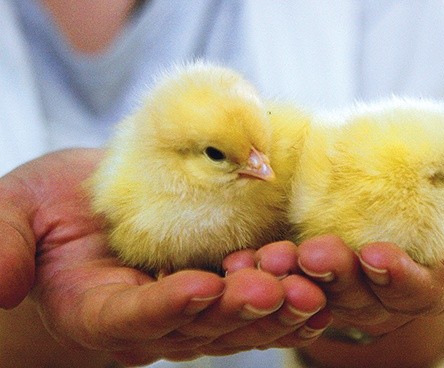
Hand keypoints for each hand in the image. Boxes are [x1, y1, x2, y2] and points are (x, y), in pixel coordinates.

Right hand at [0, 149, 329, 365]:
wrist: (96, 207)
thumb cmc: (50, 209)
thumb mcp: (13, 213)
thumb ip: (3, 245)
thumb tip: (1, 285)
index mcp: (97, 309)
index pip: (130, 320)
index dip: (164, 308)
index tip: (197, 287)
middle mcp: (152, 320)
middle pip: (198, 327)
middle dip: (237, 310)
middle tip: (275, 288)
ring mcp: (193, 306)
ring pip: (237, 320)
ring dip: (275, 306)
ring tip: (309, 285)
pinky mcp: (224, 282)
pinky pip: (259, 298)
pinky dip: (288, 291)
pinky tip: (321, 281)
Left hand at [226, 196, 443, 366]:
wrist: (396, 196)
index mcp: (428, 284)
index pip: (417, 292)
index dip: (398, 278)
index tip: (376, 256)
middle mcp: (382, 298)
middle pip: (356, 297)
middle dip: (333, 277)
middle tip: (307, 255)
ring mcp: (339, 291)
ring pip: (311, 294)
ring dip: (287, 279)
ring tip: (264, 259)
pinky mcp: (305, 277)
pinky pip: (279, 282)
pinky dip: (258, 272)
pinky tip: (236, 261)